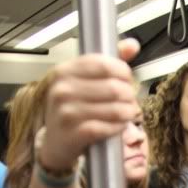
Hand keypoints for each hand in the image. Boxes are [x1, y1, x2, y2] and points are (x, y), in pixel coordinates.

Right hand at [39, 39, 141, 171]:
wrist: (55, 142)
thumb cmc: (72, 109)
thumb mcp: (84, 81)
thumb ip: (109, 62)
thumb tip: (131, 45)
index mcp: (64, 71)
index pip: (103, 64)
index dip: (123, 72)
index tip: (127, 79)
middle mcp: (63, 90)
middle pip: (113, 87)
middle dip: (129, 95)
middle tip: (130, 100)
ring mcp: (67, 113)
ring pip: (114, 109)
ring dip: (128, 112)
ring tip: (128, 113)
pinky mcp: (74, 134)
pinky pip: (107, 128)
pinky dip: (119, 127)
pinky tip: (119, 126)